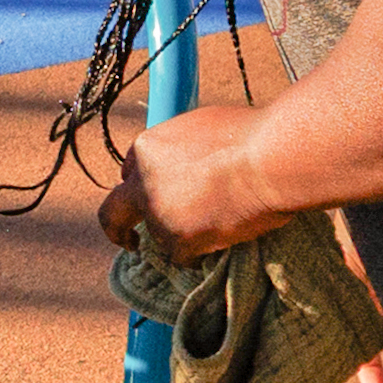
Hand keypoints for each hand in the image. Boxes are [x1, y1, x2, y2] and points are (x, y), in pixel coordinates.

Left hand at [100, 101, 270, 261]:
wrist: (268, 161)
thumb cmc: (250, 136)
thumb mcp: (204, 126)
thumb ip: (185, 148)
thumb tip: (194, 157)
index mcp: (147, 147)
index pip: (129, 171)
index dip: (142, 185)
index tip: (150, 196)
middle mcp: (143, 182)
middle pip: (114, 212)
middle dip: (118, 228)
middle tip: (128, 239)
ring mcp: (158, 214)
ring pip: (161, 234)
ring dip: (183, 233)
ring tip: (220, 219)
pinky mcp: (178, 241)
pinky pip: (184, 256)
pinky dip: (200, 253)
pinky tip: (221, 240)